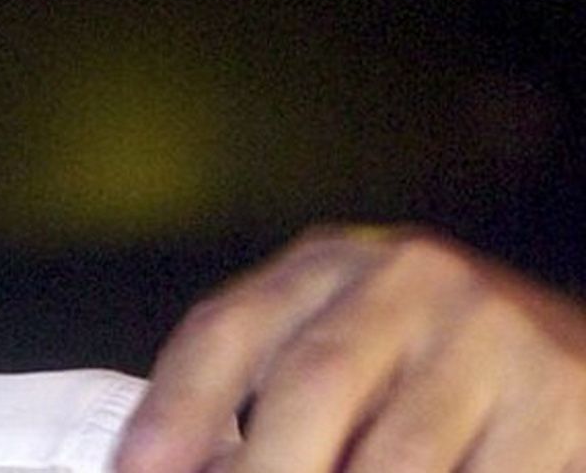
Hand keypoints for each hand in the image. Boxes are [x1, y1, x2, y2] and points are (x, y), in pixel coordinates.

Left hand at [114, 225, 585, 472]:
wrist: (571, 349)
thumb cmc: (428, 362)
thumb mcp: (340, 347)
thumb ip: (263, 394)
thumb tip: (176, 467)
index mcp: (327, 267)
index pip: (225, 330)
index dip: (172, 412)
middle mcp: (407, 281)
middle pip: (309, 386)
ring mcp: (491, 335)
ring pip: (394, 458)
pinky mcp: (559, 400)